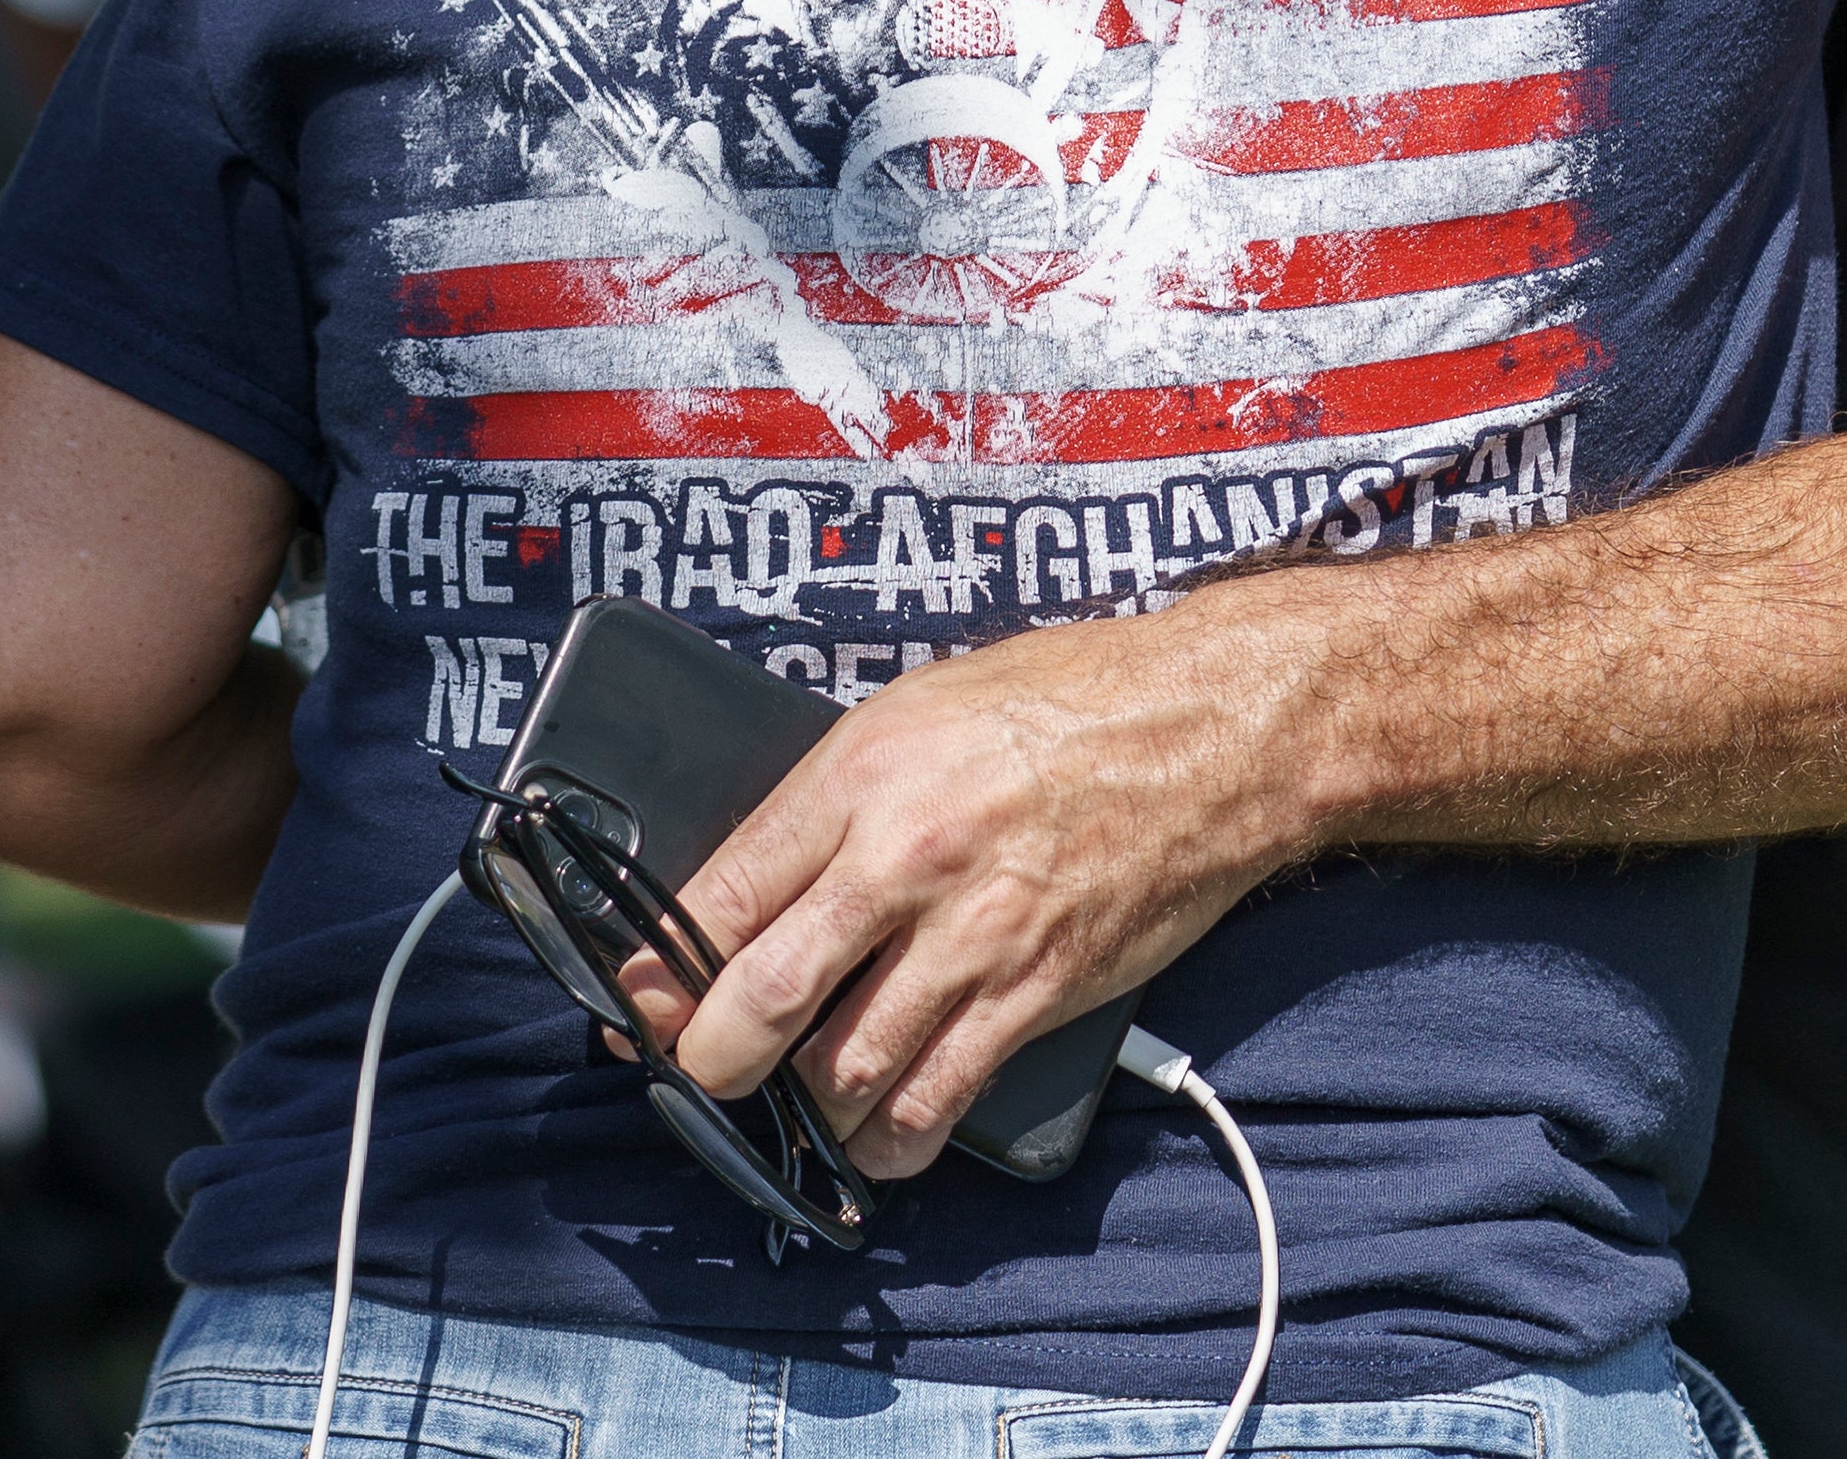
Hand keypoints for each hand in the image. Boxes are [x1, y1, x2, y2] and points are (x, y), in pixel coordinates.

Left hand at [649, 602, 1312, 1181]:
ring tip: (790, 1101)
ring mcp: (972, 939)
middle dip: (707, 1061)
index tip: (636, 1007)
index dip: (658, 973)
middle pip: (761, 1001)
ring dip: (799, 1108)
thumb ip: (832, 799)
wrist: (1210, 728)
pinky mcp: (1035, 995)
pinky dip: (888, 1144)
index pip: (719, 897)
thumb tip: (753, 886)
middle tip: (700, 1072)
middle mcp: (904, 862)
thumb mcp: (917, 710)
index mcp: (859, 777)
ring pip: (840, 1073)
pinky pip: (936, 1101)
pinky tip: (872, 1141)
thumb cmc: (1066, 702)